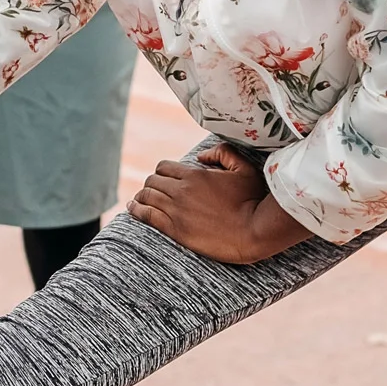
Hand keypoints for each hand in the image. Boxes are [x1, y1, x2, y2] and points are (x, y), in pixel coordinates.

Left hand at [127, 144, 314, 263]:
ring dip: (142, 196)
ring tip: (139, 199)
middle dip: (152, 184)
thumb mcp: (244, 169)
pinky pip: (146, 216)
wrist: (254, 232)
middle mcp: (181, 191)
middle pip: (152, 181)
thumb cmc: (253, 200)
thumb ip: (223, 154)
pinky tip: (132, 208)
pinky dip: (136, 210)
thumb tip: (202, 155)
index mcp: (194, 175)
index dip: (163, 171)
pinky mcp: (175, 230)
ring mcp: (176, 211)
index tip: (165, 178)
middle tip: (154, 191)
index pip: (164, 167)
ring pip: (146, 197)